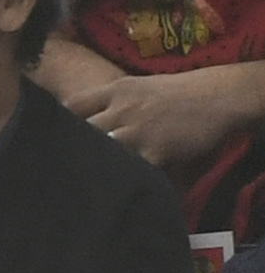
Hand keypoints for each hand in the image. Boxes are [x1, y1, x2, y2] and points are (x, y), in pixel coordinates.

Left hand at [67, 62, 264, 175]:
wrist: (219, 97)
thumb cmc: (178, 93)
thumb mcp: (140, 86)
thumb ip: (110, 100)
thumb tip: (75, 114)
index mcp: (118, 91)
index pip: (74, 106)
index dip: (60, 124)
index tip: (52, 138)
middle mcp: (123, 109)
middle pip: (83, 132)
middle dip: (72, 148)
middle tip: (64, 165)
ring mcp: (139, 131)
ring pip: (102, 151)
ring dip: (94, 165)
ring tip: (85, 179)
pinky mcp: (155, 151)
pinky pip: (131, 169)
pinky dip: (123, 178)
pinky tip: (115, 186)